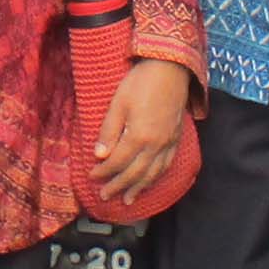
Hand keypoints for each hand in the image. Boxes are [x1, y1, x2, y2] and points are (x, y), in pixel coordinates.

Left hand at [92, 58, 192, 203]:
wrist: (171, 68)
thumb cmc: (141, 82)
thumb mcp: (118, 103)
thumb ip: (109, 131)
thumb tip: (99, 155)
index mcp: (139, 135)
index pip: (117, 161)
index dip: (103, 171)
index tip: (92, 176)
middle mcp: (156, 144)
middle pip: (134, 172)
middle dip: (118, 186)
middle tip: (105, 196)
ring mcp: (168, 143)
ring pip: (152, 173)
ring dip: (138, 188)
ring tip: (127, 200)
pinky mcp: (176, 138)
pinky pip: (166, 165)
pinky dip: (156, 177)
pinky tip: (150, 182)